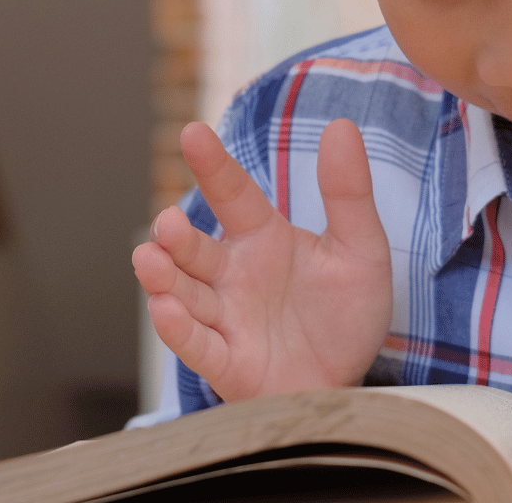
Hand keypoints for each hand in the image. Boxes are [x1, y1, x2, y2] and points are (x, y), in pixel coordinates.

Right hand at [131, 119, 393, 401]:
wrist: (352, 384)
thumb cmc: (346, 316)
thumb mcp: (361, 251)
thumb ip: (348, 194)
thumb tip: (342, 127)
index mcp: (263, 239)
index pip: (233, 194)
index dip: (213, 166)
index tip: (193, 133)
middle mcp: (234, 275)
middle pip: (196, 250)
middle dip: (177, 237)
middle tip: (169, 223)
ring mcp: (226, 320)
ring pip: (185, 294)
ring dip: (164, 277)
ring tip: (149, 257)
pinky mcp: (228, 364)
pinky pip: (198, 346)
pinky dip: (179, 330)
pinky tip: (164, 308)